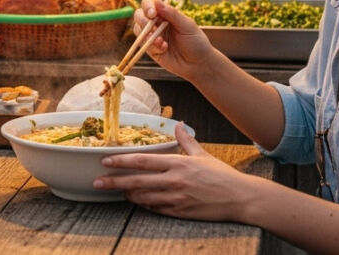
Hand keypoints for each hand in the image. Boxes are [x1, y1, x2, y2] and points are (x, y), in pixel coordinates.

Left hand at [94, 125, 257, 221]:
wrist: (240, 198)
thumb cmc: (222, 175)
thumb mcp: (203, 155)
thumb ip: (186, 141)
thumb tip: (178, 124)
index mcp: (178, 163)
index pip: (143, 161)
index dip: (122, 161)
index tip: (105, 161)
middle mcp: (174, 181)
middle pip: (137, 181)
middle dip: (114, 182)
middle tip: (97, 182)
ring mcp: (176, 199)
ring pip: (143, 198)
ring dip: (128, 195)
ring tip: (118, 192)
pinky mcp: (180, 213)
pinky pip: (156, 210)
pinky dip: (145, 206)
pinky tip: (139, 202)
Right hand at [133, 0, 214, 80]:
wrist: (198, 64)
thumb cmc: (196, 42)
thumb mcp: (187, 26)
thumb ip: (172, 14)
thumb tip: (157, 2)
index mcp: (166, 13)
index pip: (150, 3)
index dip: (148, 6)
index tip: (153, 13)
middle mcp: (157, 23)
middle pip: (139, 15)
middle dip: (143, 20)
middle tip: (153, 28)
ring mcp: (152, 36)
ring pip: (138, 29)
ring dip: (147, 34)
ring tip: (161, 42)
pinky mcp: (150, 49)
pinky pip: (143, 44)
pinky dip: (152, 45)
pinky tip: (164, 48)